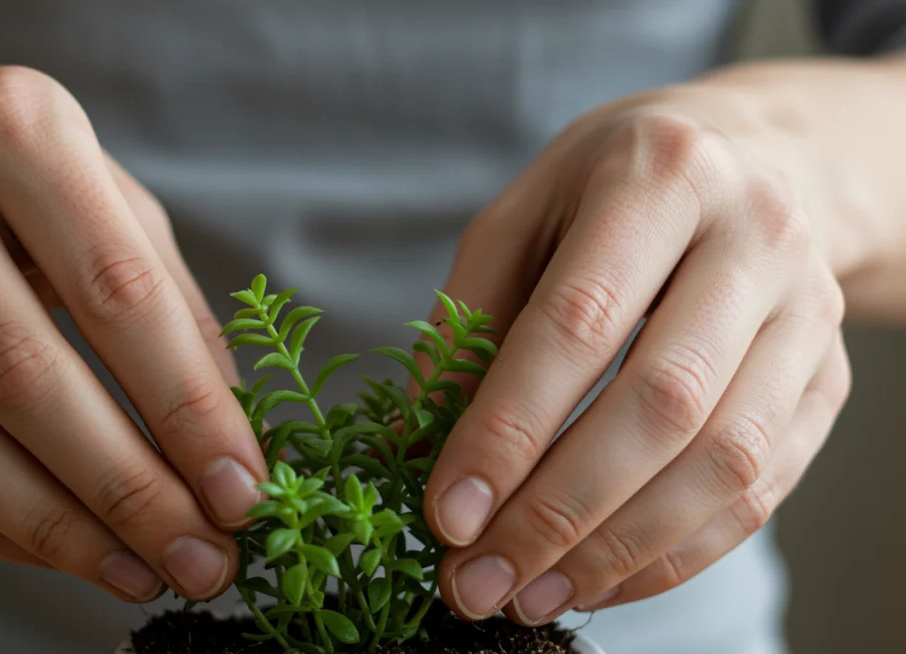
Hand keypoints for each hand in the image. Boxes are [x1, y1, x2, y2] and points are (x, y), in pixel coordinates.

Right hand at [0, 40, 263, 601]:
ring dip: (54, 529)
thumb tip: (230, 436)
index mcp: (15, 130)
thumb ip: (171, 303)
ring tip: (138, 573)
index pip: (117, 296)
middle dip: (127, 490)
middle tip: (200, 561)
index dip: (188, 409)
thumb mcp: (102, 191)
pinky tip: (54, 548)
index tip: (242, 494)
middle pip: (25, 377)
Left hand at [422, 93, 851, 623]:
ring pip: (724, 461)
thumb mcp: (518, 220)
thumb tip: (416, 448)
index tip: (448, 513)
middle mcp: (755, 238)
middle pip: (662, 403)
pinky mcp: (828, 380)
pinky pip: (761, 489)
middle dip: (559, 510)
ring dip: (617, 549)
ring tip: (530, 594)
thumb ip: (467, 326)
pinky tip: (597, 579)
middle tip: (479, 580)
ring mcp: (808, 313)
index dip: (509, 428)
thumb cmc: (606, 192)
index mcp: (660, 177)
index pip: (580, 322)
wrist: (749, 162)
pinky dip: (675, 553)